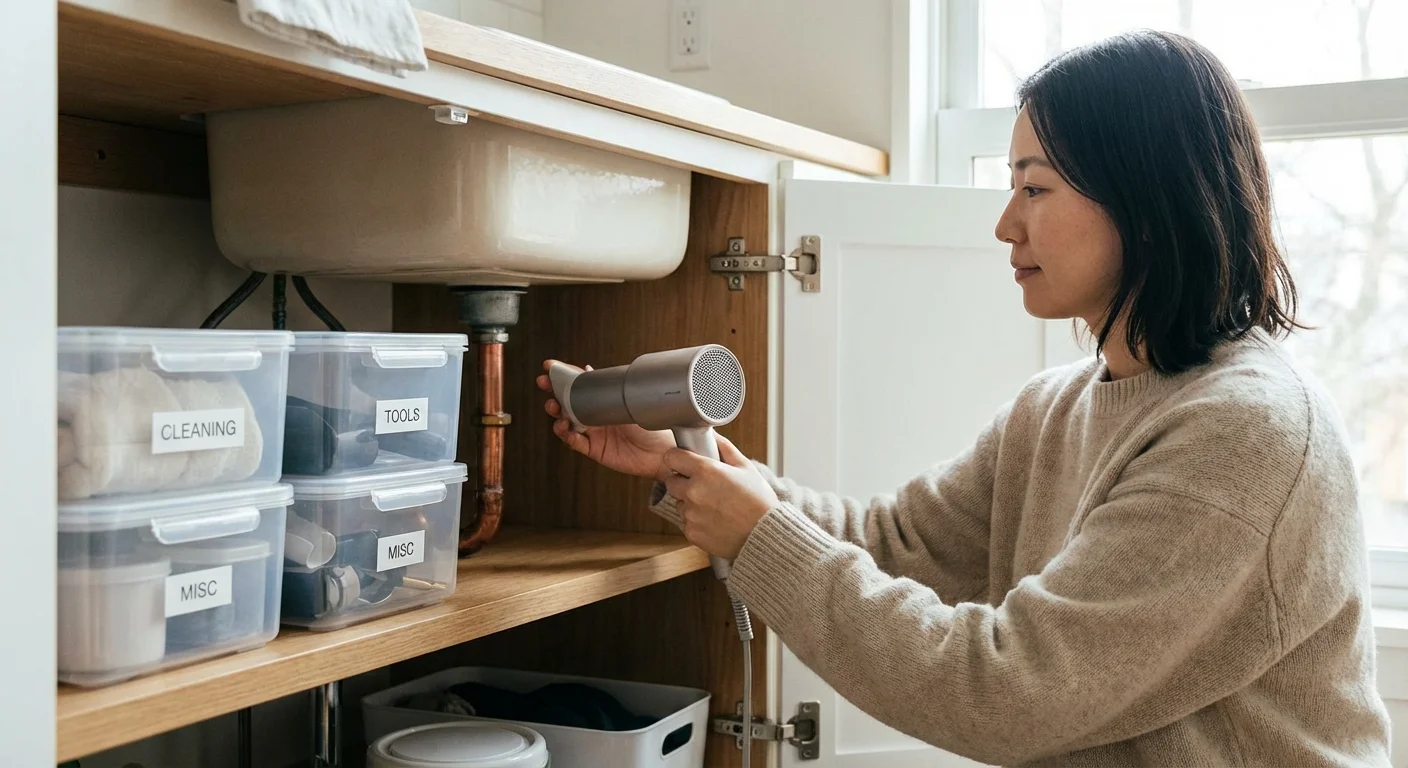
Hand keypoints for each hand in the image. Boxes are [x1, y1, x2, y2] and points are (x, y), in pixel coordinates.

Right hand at [536, 359, 675, 479]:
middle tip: (544, 384)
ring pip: (567, 422)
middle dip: (554, 392)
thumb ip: (608, 390)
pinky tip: (565, 429)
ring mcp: (594, 433)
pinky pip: (575, 442)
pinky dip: (567, 435)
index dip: (563, 376)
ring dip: (557, 414)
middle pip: (568, 403)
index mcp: (604, 401)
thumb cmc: (653, 427)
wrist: (663, 453)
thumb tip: (590, 371)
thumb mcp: (630, 403)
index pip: (580, 386)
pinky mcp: (595, 450)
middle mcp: (597, 416)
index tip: (550, 367)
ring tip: (555, 409)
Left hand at [663, 434, 778, 559]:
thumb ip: (724, 448)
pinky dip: (696, 520)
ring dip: (689, 501)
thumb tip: (711, 434)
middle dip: (683, 481)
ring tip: (713, 505)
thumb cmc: (759, 501)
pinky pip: (686, 521)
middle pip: (671, 481)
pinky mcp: (691, 532)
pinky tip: (714, 519)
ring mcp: (691, 514)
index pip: (672, 457)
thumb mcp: (745, 467)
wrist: (764, 535)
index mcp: (705, 471)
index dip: (677, 458)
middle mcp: (694, 492)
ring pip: (679, 502)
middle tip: (703, 485)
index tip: (683, 462)